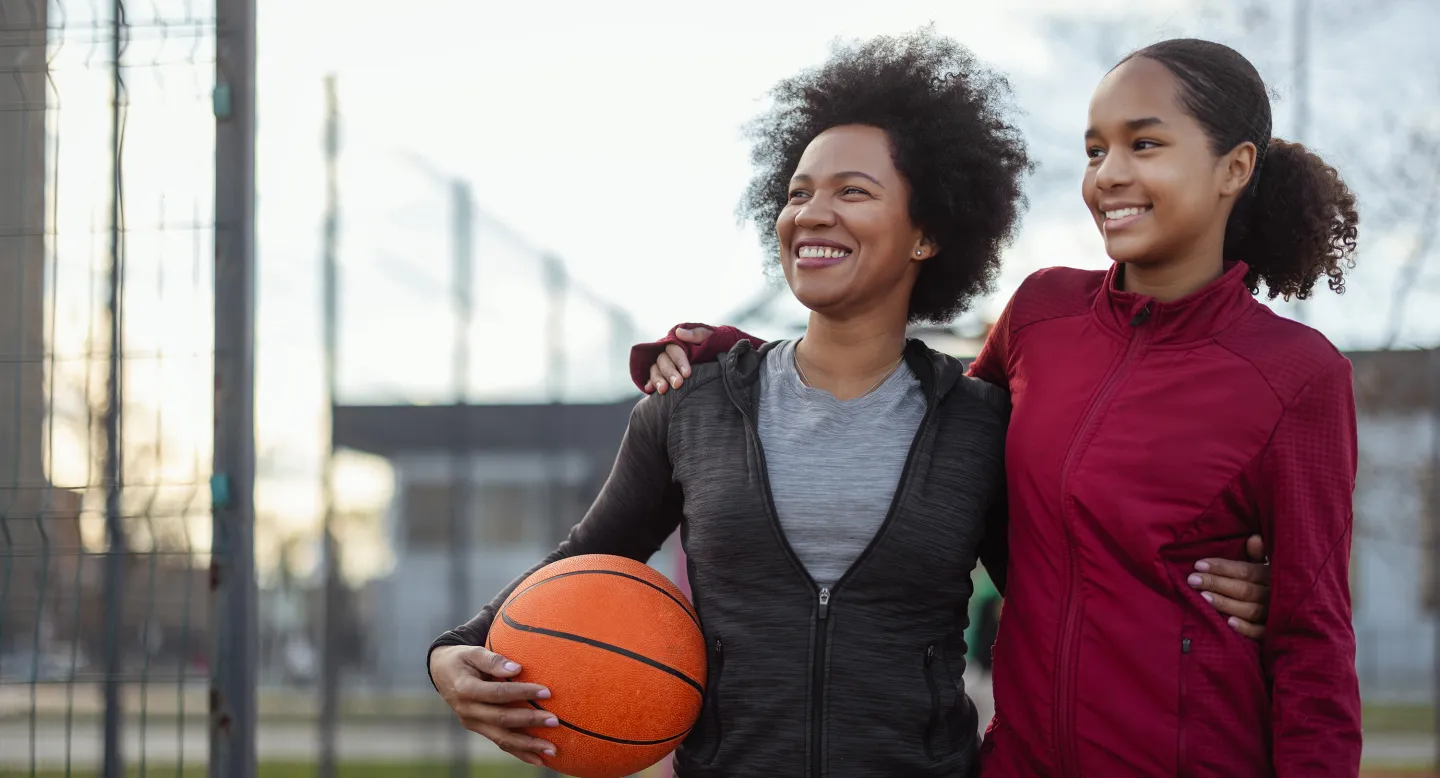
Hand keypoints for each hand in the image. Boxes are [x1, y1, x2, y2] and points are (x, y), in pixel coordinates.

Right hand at [429, 645, 558, 766]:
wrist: (442, 672)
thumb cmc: (462, 659)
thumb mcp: (473, 652)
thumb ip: (493, 660)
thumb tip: (517, 668)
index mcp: (466, 689)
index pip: (498, 693)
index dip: (522, 692)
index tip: (546, 691)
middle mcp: (467, 710)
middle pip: (502, 719)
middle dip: (530, 721)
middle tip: (555, 720)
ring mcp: (472, 723)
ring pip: (502, 738)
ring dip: (528, 746)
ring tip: (552, 750)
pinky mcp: (479, 729)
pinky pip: (500, 743)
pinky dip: (520, 753)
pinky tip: (538, 759)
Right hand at [647, 326, 712, 394]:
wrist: (720, 357)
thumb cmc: (717, 345)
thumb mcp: (711, 337)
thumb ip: (697, 334)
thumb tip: (679, 332)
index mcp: (678, 342)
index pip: (674, 350)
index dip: (679, 361)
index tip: (687, 374)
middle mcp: (668, 353)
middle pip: (663, 361)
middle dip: (670, 373)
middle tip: (678, 384)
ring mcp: (664, 365)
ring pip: (655, 370)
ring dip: (658, 380)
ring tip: (663, 390)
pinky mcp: (663, 376)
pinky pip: (652, 379)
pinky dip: (650, 384)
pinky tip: (650, 390)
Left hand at [1188, 534, 1270, 639]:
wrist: (1300, 608)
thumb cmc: (1275, 582)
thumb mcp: (1270, 565)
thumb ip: (1260, 554)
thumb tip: (1254, 539)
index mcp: (1272, 575)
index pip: (1245, 571)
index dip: (1222, 567)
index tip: (1198, 565)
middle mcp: (1275, 595)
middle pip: (1244, 589)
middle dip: (1216, 583)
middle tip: (1192, 580)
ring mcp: (1276, 615)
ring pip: (1250, 610)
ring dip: (1226, 604)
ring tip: (1203, 598)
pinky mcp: (1274, 632)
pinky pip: (1261, 632)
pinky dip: (1246, 628)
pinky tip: (1228, 623)